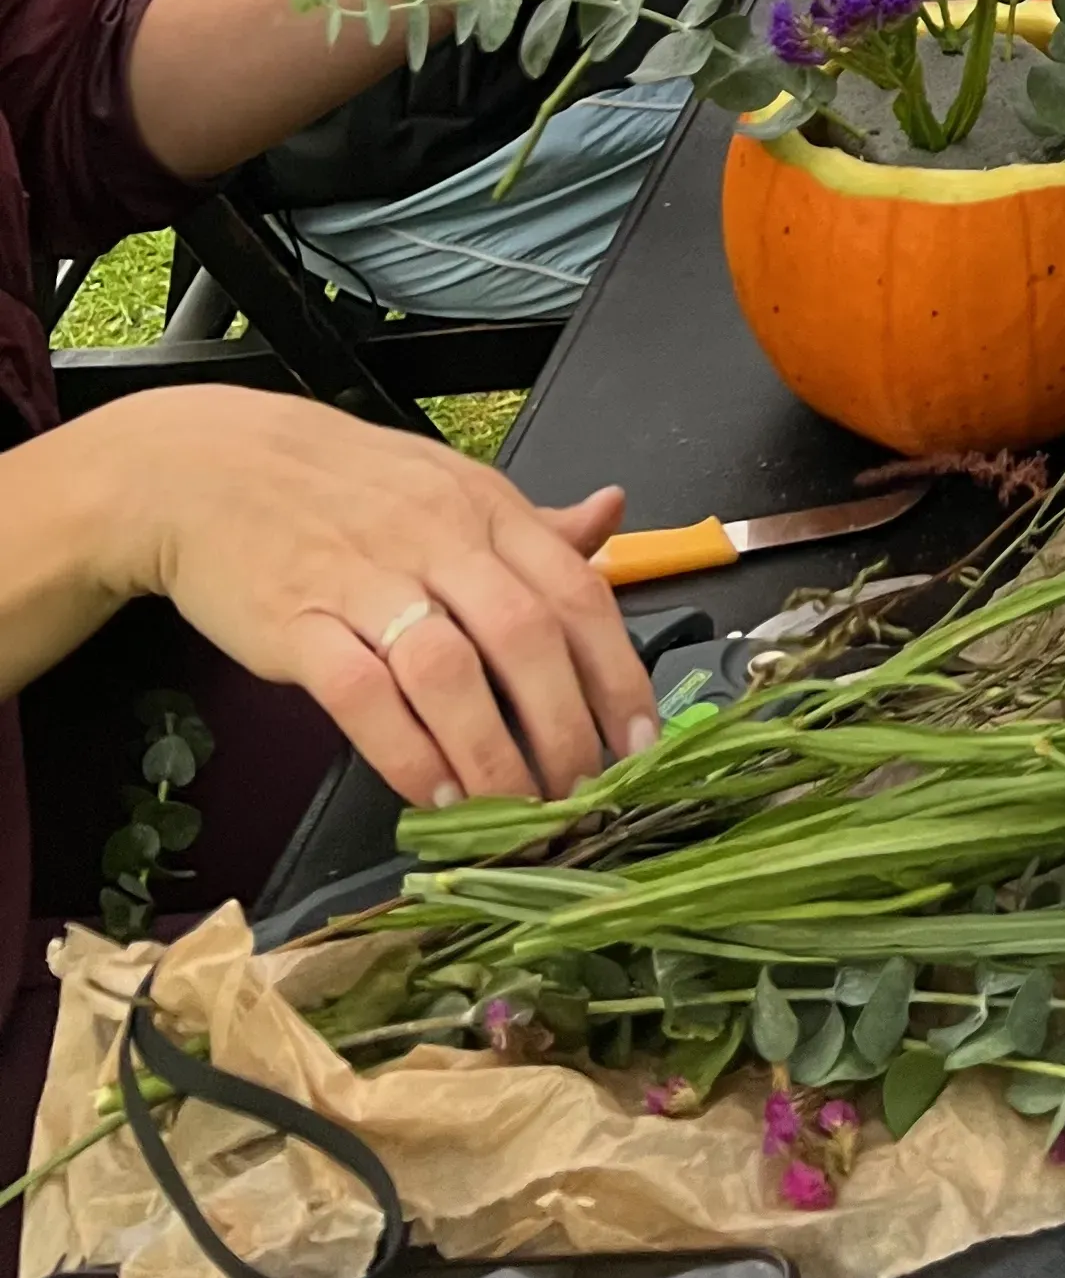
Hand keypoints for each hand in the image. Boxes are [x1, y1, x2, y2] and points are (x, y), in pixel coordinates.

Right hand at [97, 390, 656, 808]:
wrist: (212, 467)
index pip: (575, 592)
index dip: (615, 672)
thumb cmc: (347, 486)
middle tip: (582, 794)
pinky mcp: (297, 622)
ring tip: (516, 810)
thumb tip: (611, 516)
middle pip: (523, 637)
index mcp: (486, 509)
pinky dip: (404, 751)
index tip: (640, 740)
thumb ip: (531, 524)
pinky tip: (433, 794)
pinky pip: (361, 694)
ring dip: (492, 753)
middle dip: (564, 727)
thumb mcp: (449, 486)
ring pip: (449, 672)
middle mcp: (437, 540)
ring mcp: (365, 580)